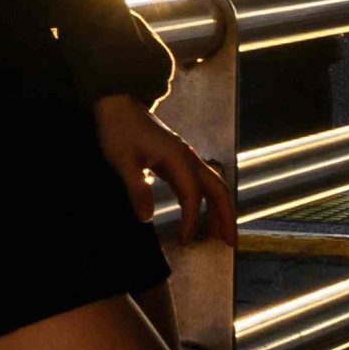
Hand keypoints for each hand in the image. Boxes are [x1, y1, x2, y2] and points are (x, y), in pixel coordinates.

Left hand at [95, 94, 234, 245]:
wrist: (118, 105)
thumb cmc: (119, 130)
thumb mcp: (122, 160)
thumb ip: (136, 187)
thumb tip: (146, 218)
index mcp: (178, 158)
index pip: (193, 195)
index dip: (191, 219)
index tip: (184, 241)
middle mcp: (189, 158)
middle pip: (218, 189)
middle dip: (226, 217)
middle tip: (230, 244)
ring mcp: (186, 158)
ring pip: (213, 186)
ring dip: (220, 210)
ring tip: (220, 237)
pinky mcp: (179, 160)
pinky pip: (200, 184)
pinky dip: (206, 202)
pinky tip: (201, 216)